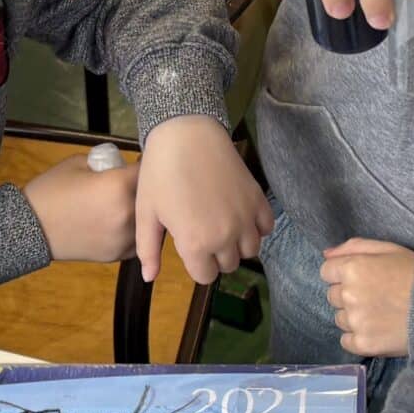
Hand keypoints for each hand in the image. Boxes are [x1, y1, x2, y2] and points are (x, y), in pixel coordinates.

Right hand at [26, 149, 140, 263]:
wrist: (30, 228)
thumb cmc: (51, 192)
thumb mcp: (78, 163)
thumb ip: (107, 161)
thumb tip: (124, 164)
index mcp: (118, 186)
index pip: (147, 170)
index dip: (145, 164)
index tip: (143, 162)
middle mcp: (127, 213)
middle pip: (150, 197)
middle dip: (145, 188)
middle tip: (134, 182)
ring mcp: (123, 237)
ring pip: (146, 221)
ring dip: (141, 212)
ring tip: (126, 203)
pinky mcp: (117, 254)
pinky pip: (136, 239)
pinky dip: (132, 231)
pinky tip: (119, 221)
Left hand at [132, 115, 271, 284]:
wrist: (186, 135)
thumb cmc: (160, 173)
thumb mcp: (147, 213)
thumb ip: (148, 250)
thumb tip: (149, 278)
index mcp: (195, 244)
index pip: (206, 277)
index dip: (196, 265)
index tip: (189, 247)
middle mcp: (225, 236)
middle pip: (228, 265)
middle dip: (216, 256)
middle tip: (203, 233)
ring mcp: (245, 218)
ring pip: (250, 251)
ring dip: (238, 245)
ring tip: (222, 226)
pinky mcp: (257, 199)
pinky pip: (266, 228)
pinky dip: (256, 227)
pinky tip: (240, 215)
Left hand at [320, 239, 413, 356]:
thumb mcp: (389, 249)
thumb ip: (354, 247)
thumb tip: (326, 255)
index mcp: (353, 268)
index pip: (326, 273)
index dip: (343, 275)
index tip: (363, 279)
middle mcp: (349, 295)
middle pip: (333, 296)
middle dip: (349, 295)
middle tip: (376, 296)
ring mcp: (356, 321)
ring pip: (340, 319)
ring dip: (354, 317)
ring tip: (381, 314)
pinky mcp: (363, 343)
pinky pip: (346, 341)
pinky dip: (358, 337)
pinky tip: (377, 330)